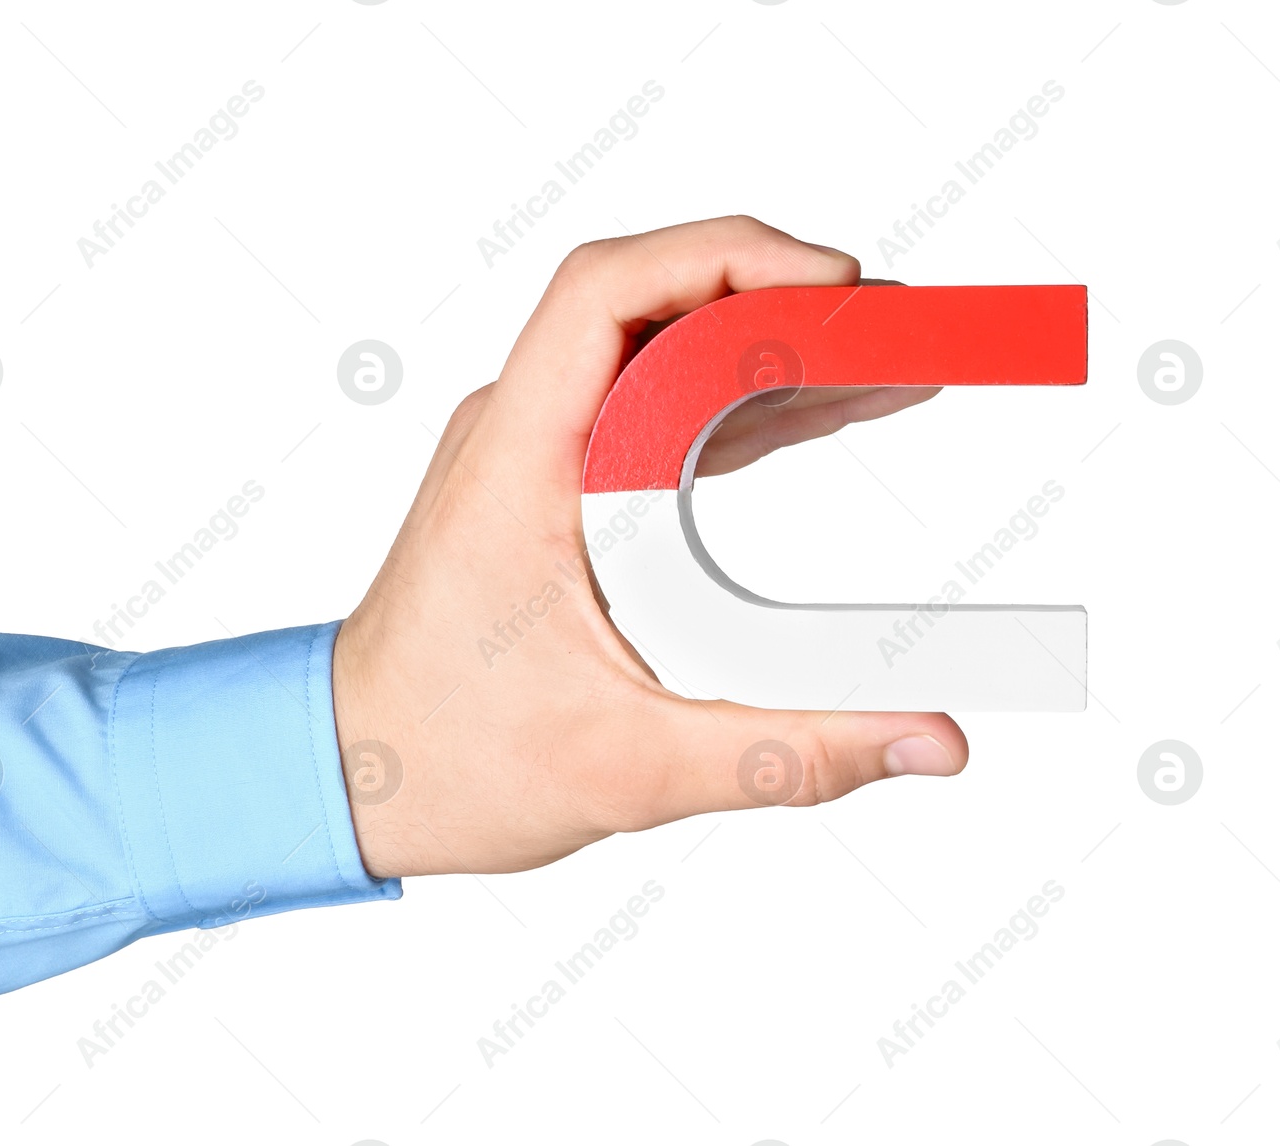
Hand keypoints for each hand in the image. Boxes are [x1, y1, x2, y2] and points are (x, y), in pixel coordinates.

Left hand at [332, 216, 968, 878]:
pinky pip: (651, 409)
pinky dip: (733, 402)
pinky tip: (814, 420)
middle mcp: (518, 436)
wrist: (349, 778)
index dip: (725, 258)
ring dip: (765, 348)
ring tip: (883, 365)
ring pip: (657, 353)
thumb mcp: (632, 767)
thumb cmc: (447, 761)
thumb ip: (789, 754)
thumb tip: (931, 741)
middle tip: (893, 328)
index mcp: (517, 465)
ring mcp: (532, 456)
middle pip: (651, 305)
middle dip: (776, 298)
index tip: (832, 283)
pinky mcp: (552, 487)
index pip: (607, 293)